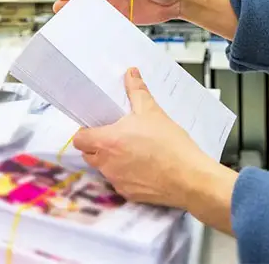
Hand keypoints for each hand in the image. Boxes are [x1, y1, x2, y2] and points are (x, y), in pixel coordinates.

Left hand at [73, 68, 236, 234]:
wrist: (189, 177)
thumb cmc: (171, 145)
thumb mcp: (153, 111)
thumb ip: (137, 91)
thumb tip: (131, 73)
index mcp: (108, 141)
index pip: (79, 139)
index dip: (86, 132)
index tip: (98, 127)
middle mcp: (107, 163)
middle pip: (88, 154)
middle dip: (98, 145)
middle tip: (117, 136)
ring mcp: (116, 180)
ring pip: (103, 168)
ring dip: (112, 160)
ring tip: (135, 150)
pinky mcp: (127, 194)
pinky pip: (118, 182)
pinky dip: (126, 175)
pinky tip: (144, 167)